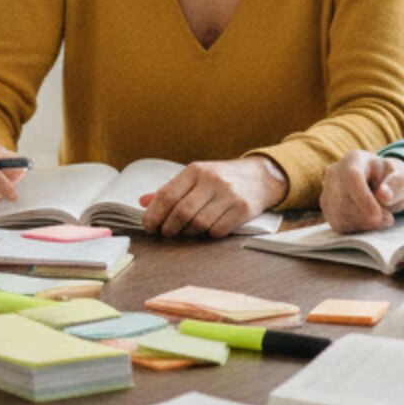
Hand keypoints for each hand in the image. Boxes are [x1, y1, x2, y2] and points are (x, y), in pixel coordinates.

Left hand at [139, 157, 286, 237]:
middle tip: (166, 233)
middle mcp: (211, 180)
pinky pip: (218, 230)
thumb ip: (171, 190)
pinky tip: (208, 229)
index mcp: (196, 170)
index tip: (149, 226)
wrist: (260, 177)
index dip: (154, 214)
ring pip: (199, 223)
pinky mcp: (242, 209)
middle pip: (182, 212)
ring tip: (186, 231)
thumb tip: (143, 201)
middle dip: (169, 227)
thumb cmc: (222, 178)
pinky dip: (208, 234)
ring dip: (189, 232)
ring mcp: (228, 195)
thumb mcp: (196, 177)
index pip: (167, 194)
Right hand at [321, 151, 403, 230]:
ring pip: (339, 213)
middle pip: (343, 199)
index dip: (363, 199)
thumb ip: (396, 185)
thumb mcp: (403, 179)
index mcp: (354, 159)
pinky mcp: (327, 207)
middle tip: (388, 219)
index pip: (352, 177)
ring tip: (382, 219)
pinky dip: (356, 228)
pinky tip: (370, 222)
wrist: (382, 186)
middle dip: (366, 215)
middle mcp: (335, 172)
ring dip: (363, 223)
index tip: (378, 216)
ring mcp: (327, 189)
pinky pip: (338, 223)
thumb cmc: (392, 181)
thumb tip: (384, 196)